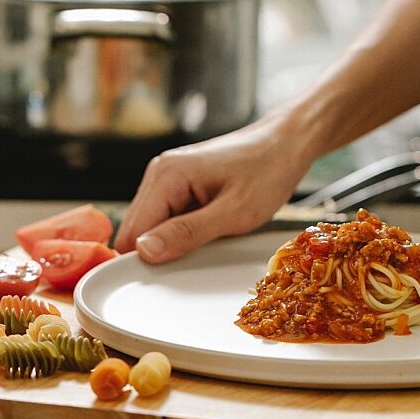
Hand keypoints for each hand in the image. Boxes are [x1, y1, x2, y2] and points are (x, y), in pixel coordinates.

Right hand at [115, 110, 311, 262]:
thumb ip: (187, 233)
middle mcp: (159, 172)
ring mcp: (167, 177)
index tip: (172, 276)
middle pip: (136, 230)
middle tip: (198, 256)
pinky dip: (182, 230)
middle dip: (159, 250)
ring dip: (173, 240)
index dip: (146, 259)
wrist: (287, 142)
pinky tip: (209, 228)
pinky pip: (167, 217)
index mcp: (167, 175)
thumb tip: (144, 251)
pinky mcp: (178, 184)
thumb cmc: (268, 172)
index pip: (132, 232)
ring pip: (151, 226)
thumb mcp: (234, 213)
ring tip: (210, 237)